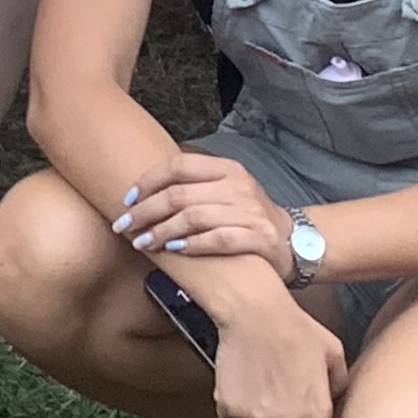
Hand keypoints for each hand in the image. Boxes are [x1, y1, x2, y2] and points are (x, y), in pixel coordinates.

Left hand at [107, 150, 297, 269]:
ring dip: (162, 231)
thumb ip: (191, 187)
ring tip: (142, 243)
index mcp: (227, 169)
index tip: (126, 200)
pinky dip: (193, 245)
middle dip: (145, 211)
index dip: (147, 181)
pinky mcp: (260, 238)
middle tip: (123, 226)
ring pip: (194, 217)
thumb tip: (141, 193)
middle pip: (179, 194)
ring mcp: (250, 212)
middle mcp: (239, 186)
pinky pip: (219, 239)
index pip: (178, 165)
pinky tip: (175, 252)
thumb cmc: (246, 217)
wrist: (293, 242)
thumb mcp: (224, 191)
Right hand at [207, 302, 346, 417]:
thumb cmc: (294, 328)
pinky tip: (241, 389)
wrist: (255, 313)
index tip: (299, 412)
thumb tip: (334, 400)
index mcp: (317, 416)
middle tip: (278, 407)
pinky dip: (234, 410)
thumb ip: (339, 385)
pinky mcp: (230, 410)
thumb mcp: (334, 353)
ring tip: (258, 408)